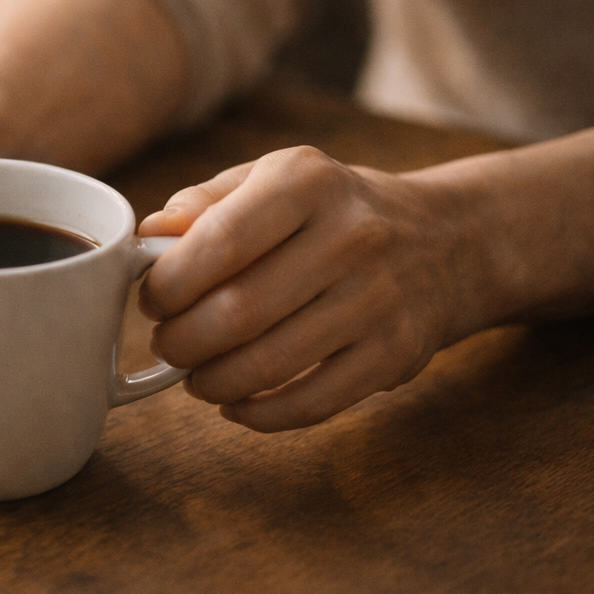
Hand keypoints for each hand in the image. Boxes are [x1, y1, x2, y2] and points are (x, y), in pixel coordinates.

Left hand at [137, 145, 482, 432]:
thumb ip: (206, 202)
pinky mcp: (395, 354)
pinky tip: (234, 402)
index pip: (218, 241)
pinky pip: (311, 402)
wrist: (446, 241)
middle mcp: (351, 236)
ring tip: (194, 374)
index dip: (169, 284)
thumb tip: (148, 233)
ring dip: (212, 381)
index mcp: (307, 182)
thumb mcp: (274, 179)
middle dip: (181, 341)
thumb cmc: (332, 211)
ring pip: (268, 364)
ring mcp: (378, 299)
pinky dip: (259, 413)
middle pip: (236, 312)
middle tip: (168, 345)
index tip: (153, 301)